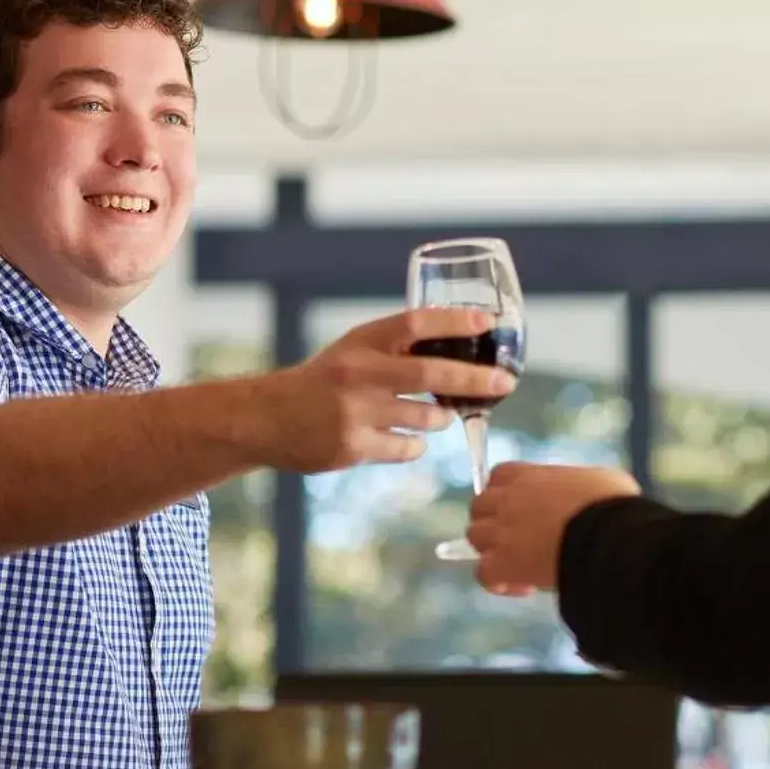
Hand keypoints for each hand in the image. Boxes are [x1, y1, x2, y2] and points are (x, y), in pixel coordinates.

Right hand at [239, 308, 516, 472]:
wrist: (266, 418)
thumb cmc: (321, 380)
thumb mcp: (353, 350)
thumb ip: (395, 349)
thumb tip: (459, 350)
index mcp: (362, 341)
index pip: (415, 322)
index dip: (454, 320)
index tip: (487, 322)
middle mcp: (359, 373)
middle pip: (431, 373)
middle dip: (475, 378)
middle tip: (503, 382)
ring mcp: (355, 412)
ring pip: (425, 417)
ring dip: (443, 417)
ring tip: (440, 415)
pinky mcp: (352, 447)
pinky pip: (407, 447)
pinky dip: (416, 443)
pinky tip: (406, 437)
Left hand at [467, 462, 641, 595]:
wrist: (608, 536)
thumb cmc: (612, 505)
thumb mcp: (600, 480)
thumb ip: (582, 485)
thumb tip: (592, 495)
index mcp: (531, 477)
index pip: (499, 476)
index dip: (505, 492)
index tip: (523, 507)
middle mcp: (509, 500)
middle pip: (479, 506)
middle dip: (494, 521)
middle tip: (519, 539)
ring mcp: (502, 532)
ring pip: (474, 537)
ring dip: (492, 550)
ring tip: (519, 564)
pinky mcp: (504, 564)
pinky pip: (483, 574)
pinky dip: (498, 582)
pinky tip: (524, 587)